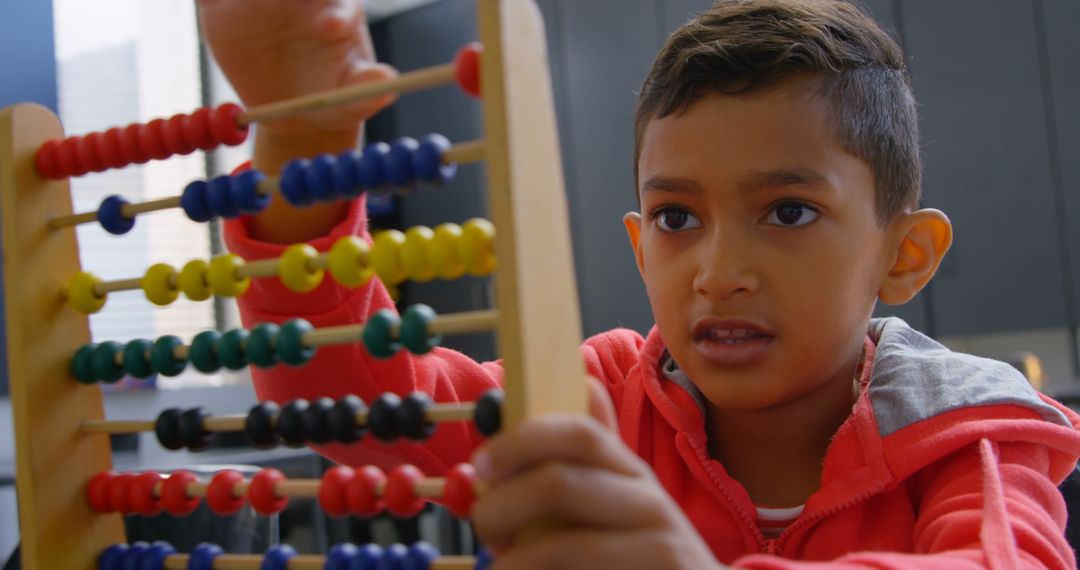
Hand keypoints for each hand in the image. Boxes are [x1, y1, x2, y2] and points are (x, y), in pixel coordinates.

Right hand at [196, 0, 396, 142]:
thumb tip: (387, 82)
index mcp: (335, 10)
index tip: (329, 28)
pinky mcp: (222, 9)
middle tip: (277, 1)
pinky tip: (208, 0)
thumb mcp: (353, 100)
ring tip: (243, 2)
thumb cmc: (333, 98)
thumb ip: (369, 89)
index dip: (334, 8)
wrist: (293, 112)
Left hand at [470, 379, 723, 569]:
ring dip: (512, 562)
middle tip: (483, 529)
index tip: (481, 464)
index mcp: (630, 471)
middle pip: (560, 485)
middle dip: (501, 507)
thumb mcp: (622, 500)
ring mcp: (659, 546)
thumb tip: (585, 381)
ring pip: (563, 547)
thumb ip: (592, 456)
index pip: (579, 433)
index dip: (521, 441)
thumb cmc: (640, 554)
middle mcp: (649, 502)